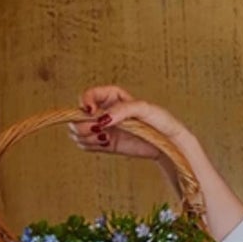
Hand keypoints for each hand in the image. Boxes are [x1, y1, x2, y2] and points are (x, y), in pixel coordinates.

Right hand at [68, 85, 192, 163]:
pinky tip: (105, 144)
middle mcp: (102, 111)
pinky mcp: (102, 143)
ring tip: (105, 138)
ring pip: (77, 131)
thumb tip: (101, 119)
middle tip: (100, 129)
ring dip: (86, 136)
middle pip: (77, 116)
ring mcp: (101, 128)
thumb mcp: (142, 108)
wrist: (166, 143)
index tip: (91, 111)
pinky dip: (90, 145)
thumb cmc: (158, 120)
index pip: (87, 96)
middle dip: (83, 124)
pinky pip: (84, 145)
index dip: (84, 103)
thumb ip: (121, 110)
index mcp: (110, 96)